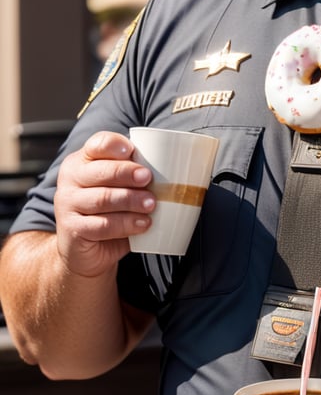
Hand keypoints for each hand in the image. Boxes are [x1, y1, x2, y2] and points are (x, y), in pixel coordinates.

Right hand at [53, 130, 154, 277]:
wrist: (86, 250)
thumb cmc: (109, 211)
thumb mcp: (118, 187)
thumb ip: (135, 173)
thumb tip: (178, 164)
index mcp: (83, 161)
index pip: (96, 144)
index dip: (114, 145)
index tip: (131, 150)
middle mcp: (71, 180)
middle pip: (101, 171)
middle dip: (127, 173)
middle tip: (149, 178)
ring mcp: (68, 205)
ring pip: (103, 199)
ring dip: (131, 200)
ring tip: (152, 204)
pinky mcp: (73, 230)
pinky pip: (102, 225)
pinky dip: (126, 224)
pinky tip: (143, 224)